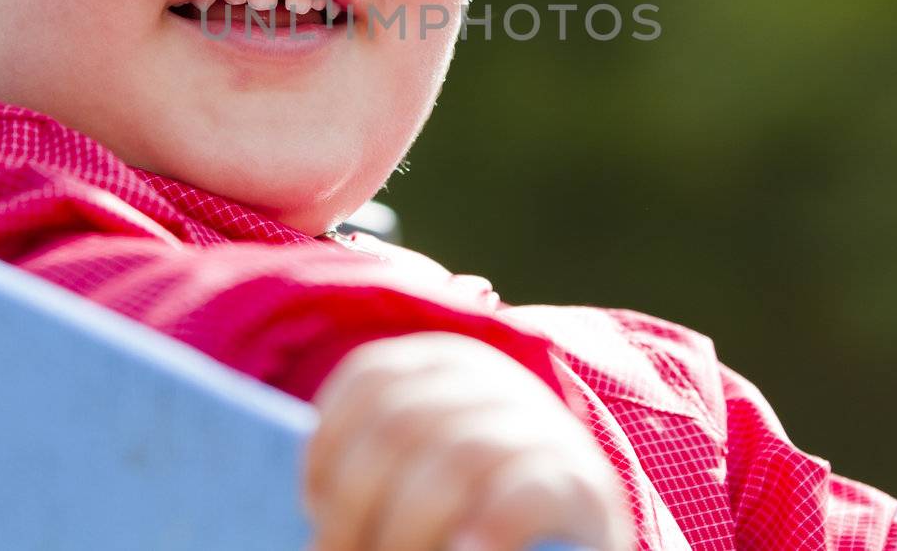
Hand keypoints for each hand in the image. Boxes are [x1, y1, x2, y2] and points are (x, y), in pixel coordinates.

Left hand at [302, 332, 633, 550]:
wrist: (568, 545)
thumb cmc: (467, 513)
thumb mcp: (419, 471)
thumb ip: (379, 462)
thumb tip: (315, 502)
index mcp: (452, 365)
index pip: (373, 377)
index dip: (329, 442)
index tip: (312, 504)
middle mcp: (501, 382)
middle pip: (403, 423)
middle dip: (354, 502)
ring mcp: (547, 430)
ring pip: (456, 460)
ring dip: (405, 529)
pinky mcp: (584, 487)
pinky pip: (526, 496)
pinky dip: (488, 529)